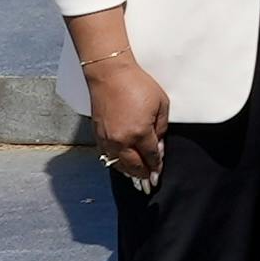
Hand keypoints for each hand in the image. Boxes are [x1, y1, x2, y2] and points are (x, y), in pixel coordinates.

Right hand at [87, 59, 170, 187]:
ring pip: (119, 165)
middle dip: (143, 176)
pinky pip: (107, 157)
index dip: (156, 166)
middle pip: (134, 166)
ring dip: (129, 173)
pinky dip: (116, 164)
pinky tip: (121, 166)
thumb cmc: (137, 85)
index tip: (158, 174)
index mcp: (140, 132)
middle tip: (149, 184)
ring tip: (137, 180)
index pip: (151, 156)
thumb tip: (159, 146)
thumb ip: (161, 128)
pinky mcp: (98, 136)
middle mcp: (122, 140)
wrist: (110, 75)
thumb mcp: (161, 104)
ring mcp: (107, 139)